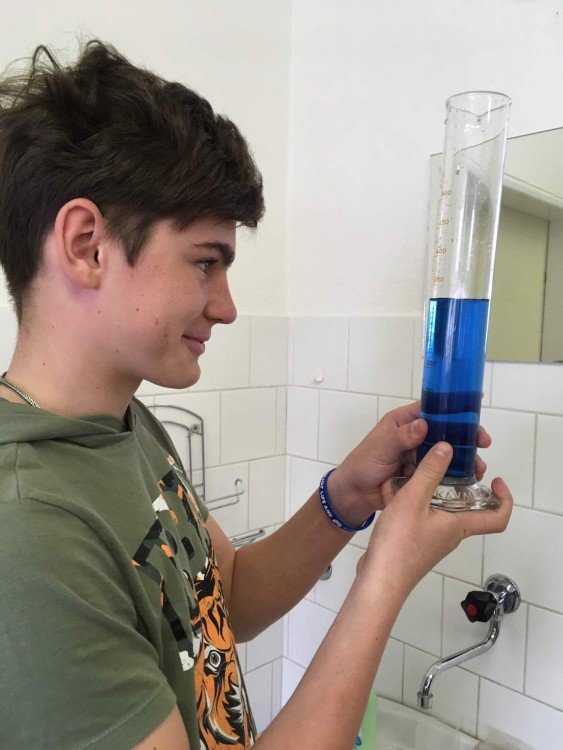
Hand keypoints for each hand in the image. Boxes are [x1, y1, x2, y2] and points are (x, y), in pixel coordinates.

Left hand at [327, 401, 490, 525]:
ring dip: (465, 458)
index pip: (432, 409)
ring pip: (448, 453)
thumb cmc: (363, 464)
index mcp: (404, 422)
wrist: (355, 495)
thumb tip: (423, 425)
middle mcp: (415, 436)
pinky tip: (470, 480)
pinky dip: (457, 475)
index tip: (473, 412)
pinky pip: (443, 472)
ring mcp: (420, 456)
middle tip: (484, 443)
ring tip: (479, 468)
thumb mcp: (380, 448)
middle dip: (466, 436)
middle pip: (446, 431)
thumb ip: (401, 437)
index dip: (453, 409)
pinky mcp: (423, 475)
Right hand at [359, 442, 512, 596]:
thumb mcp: (413, 499)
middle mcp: (451, 533)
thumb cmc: (399, 542)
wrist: (379, 579)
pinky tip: (396, 490)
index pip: (498, 518)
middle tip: (450, 464)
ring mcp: (433, 539)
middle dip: (462, 484)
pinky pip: (423, 516)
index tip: (495, 480)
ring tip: (417, 471)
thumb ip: (429, 472)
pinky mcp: (416, 542)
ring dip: (434, 490)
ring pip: (442, 510)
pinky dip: (415, 500)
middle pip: (468, 509)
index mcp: (459, 525)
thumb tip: (447, 448)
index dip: (504, 499)